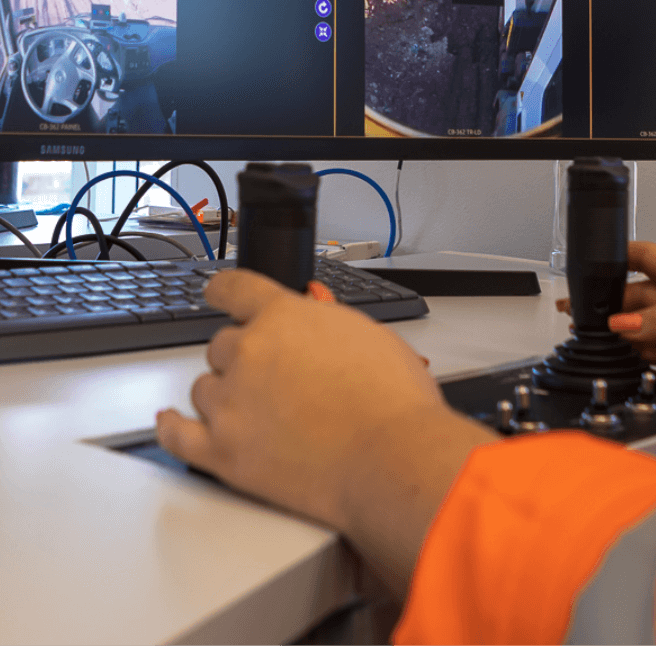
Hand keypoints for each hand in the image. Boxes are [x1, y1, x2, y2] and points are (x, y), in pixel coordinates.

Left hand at [156, 269, 494, 598]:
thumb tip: (312, 308)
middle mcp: (248, 351)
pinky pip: (178, 435)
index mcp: (282, 314)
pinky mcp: (223, 451)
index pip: (234, 289)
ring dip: (223, 396)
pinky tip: (171, 422)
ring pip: (204, 388)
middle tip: (273, 382)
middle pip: (221, 346)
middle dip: (242, 360)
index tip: (217, 294)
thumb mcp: (365, 333)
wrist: (392, 458)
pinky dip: (171, 427)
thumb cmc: (392, 401)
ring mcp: (231, 402)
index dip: (222, 291)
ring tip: (261, 416)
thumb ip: (325, 318)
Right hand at [556, 240, 655, 377]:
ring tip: (618, 345)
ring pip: (651, 327)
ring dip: (634, 338)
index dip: (615, 257)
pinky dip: (653, 355)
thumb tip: (623, 324)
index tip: (589, 265)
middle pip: (641, 297)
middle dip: (615, 308)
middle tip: (586, 319)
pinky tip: (646, 357)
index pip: (645, 256)